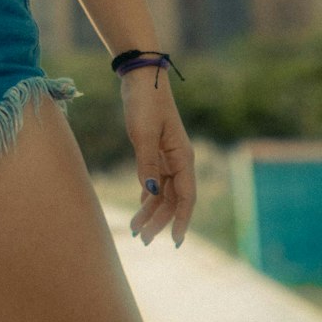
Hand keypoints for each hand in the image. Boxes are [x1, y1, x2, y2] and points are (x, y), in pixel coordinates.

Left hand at [119, 69, 195, 248]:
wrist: (142, 78)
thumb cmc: (145, 103)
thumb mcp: (143, 134)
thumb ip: (147, 163)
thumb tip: (152, 193)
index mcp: (182, 157)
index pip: (186, 197)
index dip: (182, 220)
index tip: (175, 242)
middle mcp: (178, 160)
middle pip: (173, 199)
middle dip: (159, 220)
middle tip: (142, 239)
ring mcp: (168, 156)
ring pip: (163, 192)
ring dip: (151, 210)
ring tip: (136, 228)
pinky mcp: (157, 150)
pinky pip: (156, 180)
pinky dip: (149, 194)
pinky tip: (142, 205)